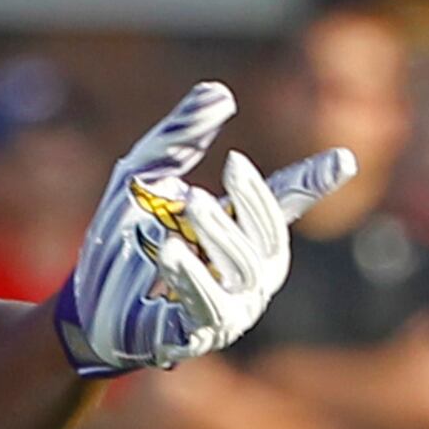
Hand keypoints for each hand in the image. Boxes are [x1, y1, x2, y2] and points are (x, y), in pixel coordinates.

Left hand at [53, 82, 357, 376]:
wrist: (83, 305)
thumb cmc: (121, 241)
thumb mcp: (142, 175)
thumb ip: (179, 137)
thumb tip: (221, 93)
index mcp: (240, 233)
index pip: (285, 204)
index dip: (314, 182)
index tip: (345, 159)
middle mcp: (247, 274)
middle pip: (269, 238)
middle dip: (253, 202)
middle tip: (232, 165)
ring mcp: (231, 309)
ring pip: (245, 271)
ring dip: (218, 235)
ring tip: (190, 203)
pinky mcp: (200, 335)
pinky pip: (207, 306)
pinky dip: (191, 275)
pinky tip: (167, 248)